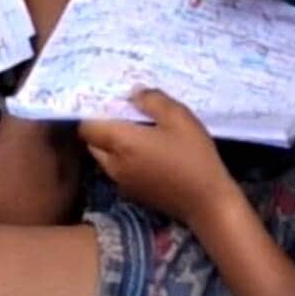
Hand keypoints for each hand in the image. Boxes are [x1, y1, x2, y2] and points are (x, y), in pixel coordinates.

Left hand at [80, 90, 233, 226]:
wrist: (207, 203)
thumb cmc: (193, 156)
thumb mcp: (179, 118)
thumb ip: (152, 100)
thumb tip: (133, 92)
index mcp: (121, 143)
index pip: (87, 126)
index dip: (95, 112)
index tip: (112, 103)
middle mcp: (113, 164)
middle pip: (92, 142)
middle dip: (103, 128)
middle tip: (126, 117)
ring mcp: (121, 183)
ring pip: (103, 158)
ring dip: (112, 146)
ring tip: (138, 135)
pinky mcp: (131, 194)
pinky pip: (117, 172)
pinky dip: (123, 161)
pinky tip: (147, 155)